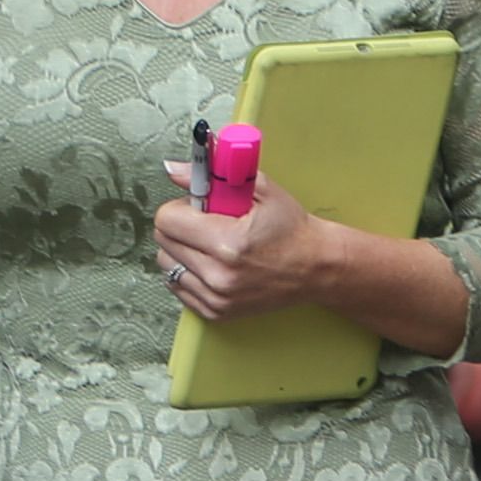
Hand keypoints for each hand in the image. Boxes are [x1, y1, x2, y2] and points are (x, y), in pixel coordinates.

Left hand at [155, 166, 344, 322]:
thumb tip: (173, 168)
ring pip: (167, 265)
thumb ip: (214, 176)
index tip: (198, 207)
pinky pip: (178, 287)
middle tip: (206, 224)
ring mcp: (217, 298)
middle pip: (163, 243)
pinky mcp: (216, 312)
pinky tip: (211, 265)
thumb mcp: (261, 190)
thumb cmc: (291, 228)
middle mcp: (219, 275)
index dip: (181, 207)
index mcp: (227, 242)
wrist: (316, 268)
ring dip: (181, 251)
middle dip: (179, 227)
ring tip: (209, 246)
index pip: (167, 220)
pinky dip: (188, 273)